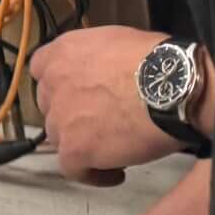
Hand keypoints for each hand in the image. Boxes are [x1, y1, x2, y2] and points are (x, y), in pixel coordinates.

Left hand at [28, 25, 172, 182]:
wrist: (172, 87)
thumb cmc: (158, 61)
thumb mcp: (116, 41)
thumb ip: (97, 58)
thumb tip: (106, 72)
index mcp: (64, 51)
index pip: (41, 69)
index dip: (60, 86)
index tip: (77, 96)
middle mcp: (54, 82)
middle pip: (51, 106)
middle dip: (71, 116)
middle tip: (100, 124)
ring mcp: (60, 117)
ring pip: (60, 138)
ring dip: (81, 144)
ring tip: (112, 150)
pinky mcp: (74, 148)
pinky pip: (73, 169)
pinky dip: (92, 174)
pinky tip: (115, 173)